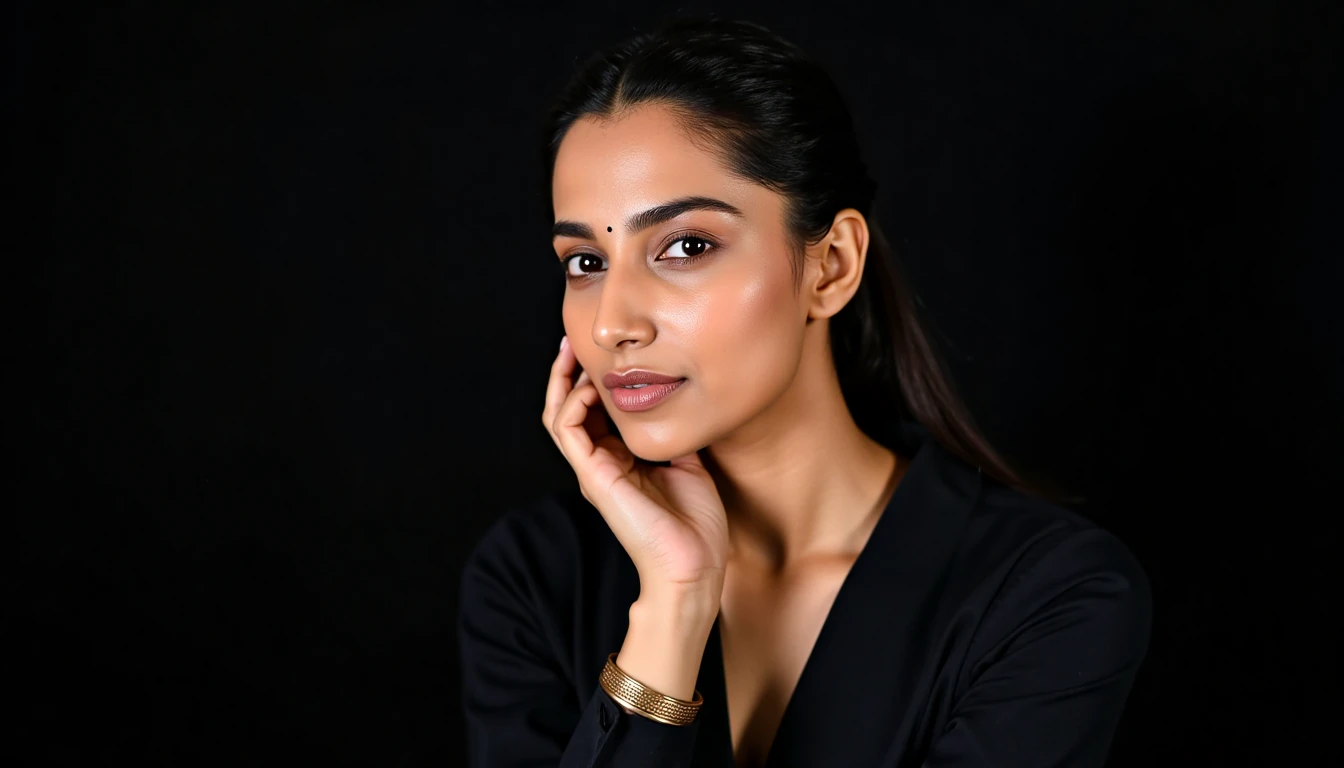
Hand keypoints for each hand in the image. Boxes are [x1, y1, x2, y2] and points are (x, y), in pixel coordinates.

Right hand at [542, 336, 728, 602]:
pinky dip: (573, 402)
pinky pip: (568, 430)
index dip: (592, 381)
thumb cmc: (695, 527)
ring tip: (572, 353)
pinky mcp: (594, 476)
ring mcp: (594, 471)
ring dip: (563, 382)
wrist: (694, 565)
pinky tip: (591, 388)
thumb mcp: (689, 466)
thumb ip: (675, 436)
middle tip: (572, 340)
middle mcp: (601, 464)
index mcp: (620, 462)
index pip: (593, 414)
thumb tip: (682, 404)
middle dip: (567, 373)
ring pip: (558, 416)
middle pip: (567, 410)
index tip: (601, 351)